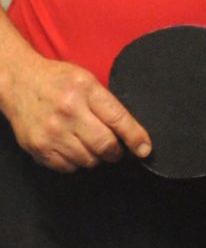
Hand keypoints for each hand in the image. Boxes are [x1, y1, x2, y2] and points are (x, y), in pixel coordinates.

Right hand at [2, 56, 150, 171]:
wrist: (17, 80)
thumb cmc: (57, 82)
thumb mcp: (87, 82)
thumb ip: (110, 106)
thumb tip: (137, 138)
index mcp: (84, 89)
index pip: (118, 120)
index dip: (136, 139)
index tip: (144, 150)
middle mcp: (67, 110)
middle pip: (106, 146)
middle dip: (114, 151)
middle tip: (110, 146)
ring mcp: (51, 130)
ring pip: (89, 160)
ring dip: (94, 156)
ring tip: (84, 140)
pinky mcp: (39, 146)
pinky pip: (70, 167)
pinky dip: (75, 161)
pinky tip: (69, 145)